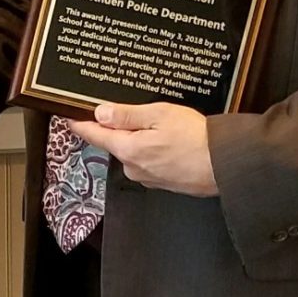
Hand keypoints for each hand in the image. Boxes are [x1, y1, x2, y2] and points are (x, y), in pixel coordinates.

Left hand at [68, 101, 216, 196]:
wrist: (226, 165)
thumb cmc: (197, 138)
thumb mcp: (159, 114)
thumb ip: (127, 115)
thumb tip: (100, 113)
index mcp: (128, 149)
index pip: (95, 136)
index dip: (82, 125)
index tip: (71, 119)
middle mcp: (133, 168)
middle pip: (117, 144)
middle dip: (122, 129)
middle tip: (140, 113)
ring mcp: (148, 178)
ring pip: (135, 154)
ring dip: (142, 141)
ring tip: (164, 128)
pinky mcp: (163, 184)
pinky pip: (150, 163)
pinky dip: (155, 152)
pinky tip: (172, 143)